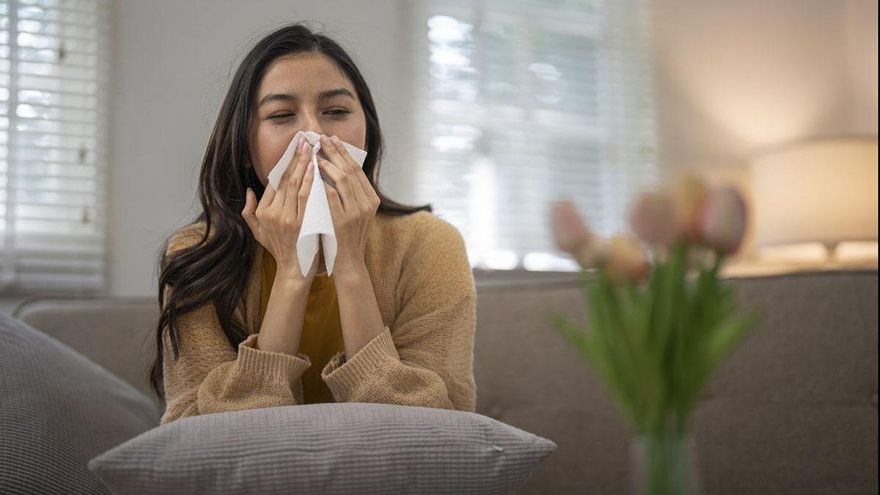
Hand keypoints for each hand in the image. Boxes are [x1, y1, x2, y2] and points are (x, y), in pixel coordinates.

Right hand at [242, 139, 321, 284]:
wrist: (295, 271)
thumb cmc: (281, 250)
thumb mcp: (259, 233)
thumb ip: (250, 212)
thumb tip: (249, 190)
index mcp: (264, 212)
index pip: (274, 181)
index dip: (285, 163)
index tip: (294, 148)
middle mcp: (273, 213)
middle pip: (285, 179)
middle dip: (295, 157)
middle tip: (304, 139)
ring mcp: (287, 218)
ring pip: (295, 184)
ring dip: (304, 164)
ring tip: (311, 147)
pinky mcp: (301, 223)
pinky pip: (307, 196)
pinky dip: (310, 180)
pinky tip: (316, 167)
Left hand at [316, 134, 379, 275]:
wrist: (349, 262)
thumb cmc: (346, 236)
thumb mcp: (355, 212)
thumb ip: (350, 193)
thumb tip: (337, 167)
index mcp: (371, 199)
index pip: (357, 169)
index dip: (344, 152)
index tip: (332, 139)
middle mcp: (367, 203)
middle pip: (351, 170)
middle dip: (335, 152)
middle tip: (321, 138)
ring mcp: (357, 212)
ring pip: (343, 180)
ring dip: (329, 164)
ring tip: (316, 153)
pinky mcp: (344, 221)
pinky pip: (332, 196)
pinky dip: (323, 183)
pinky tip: (313, 173)